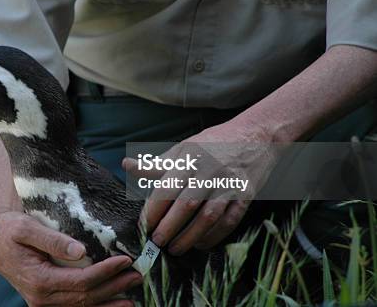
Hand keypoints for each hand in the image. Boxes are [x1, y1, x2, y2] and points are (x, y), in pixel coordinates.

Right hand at [0, 211, 141, 306]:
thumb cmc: (9, 228)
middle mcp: (41, 297)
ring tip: (132, 297)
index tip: (125, 260)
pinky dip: (95, 306)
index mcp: (39, 280)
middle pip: (86, 297)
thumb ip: (53, 240)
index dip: (106, 272)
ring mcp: (43, 301)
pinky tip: (111, 303)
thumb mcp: (27, 228)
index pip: (81, 281)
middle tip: (137, 275)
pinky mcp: (45, 299)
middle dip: (114, 287)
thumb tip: (80, 251)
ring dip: (108, 302)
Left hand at [123, 118, 279, 254]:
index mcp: (190, 158)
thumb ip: (157, 164)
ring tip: (175, 249)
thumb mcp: (184, 148)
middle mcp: (209, 171)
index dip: (153, 210)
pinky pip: (229, 220)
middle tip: (156, 242)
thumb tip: (127, 165)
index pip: (167, 188)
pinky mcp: (246, 194)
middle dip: (169, 227)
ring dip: (190, 236)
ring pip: (208, 216)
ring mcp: (229, 183)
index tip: (144, 225)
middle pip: (186, 205)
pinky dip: (214, 236)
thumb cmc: (214, 143)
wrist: (256, 135)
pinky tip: (201, 244)